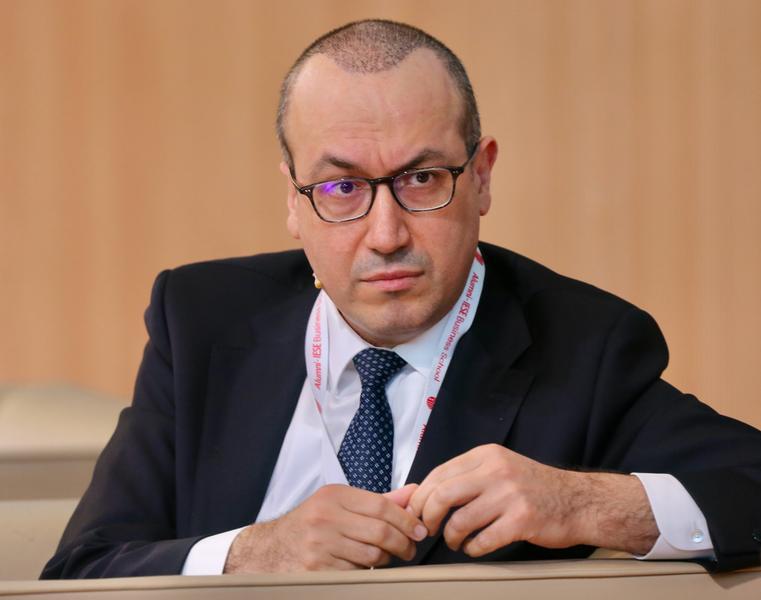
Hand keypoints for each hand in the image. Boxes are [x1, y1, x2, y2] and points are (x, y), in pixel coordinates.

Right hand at [224, 483, 427, 572]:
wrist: (270, 550)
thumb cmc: (311, 524)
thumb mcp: (340, 503)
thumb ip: (377, 500)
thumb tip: (413, 493)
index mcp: (334, 496)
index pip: (381, 506)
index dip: (406, 520)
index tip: (418, 530)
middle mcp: (325, 518)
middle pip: (380, 533)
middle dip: (403, 544)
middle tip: (409, 549)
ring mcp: (320, 546)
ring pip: (371, 557)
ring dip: (386, 561)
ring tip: (386, 558)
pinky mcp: (317, 571)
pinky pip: (356, 574)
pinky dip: (365, 573)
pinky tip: (362, 567)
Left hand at [408, 444, 657, 556]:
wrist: (578, 501)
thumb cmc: (533, 487)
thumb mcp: (499, 467)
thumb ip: (467, 475)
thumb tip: (424, 491)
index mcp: (486, 455)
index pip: (439, 474)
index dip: (421, 497)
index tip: (416, 512)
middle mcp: (496, 470)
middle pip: (442, 495)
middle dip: (427, 517)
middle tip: (427, 530)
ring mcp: (510, 495)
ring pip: (460, 520)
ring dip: (450, 537)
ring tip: (455, 542)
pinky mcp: (522, 520)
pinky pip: (482, 540)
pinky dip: (472, 549)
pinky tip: (475, 548)